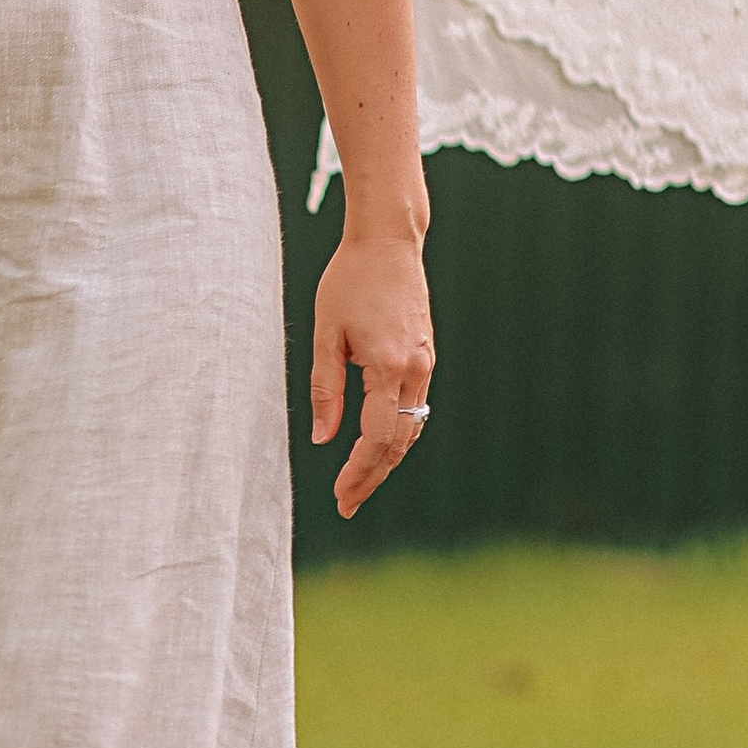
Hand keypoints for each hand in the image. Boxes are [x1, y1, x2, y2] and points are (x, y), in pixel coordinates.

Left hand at [311, 232, 434, 517]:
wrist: (388, 242)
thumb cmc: (349, 280)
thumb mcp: (326, 334)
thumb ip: (324, 388)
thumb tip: (323, 438)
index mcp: (387, 364)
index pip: (377, 436)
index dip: (359, 471)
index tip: (340, 495)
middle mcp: (415, 368)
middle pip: (399, 441)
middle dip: (372, 476)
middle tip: (346, 505)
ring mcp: (425, 363)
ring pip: (411, 428)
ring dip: (386, 460)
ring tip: (358, 485)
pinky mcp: (425, 356)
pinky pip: (414, 407)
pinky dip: (397, 433)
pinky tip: (376, 447)